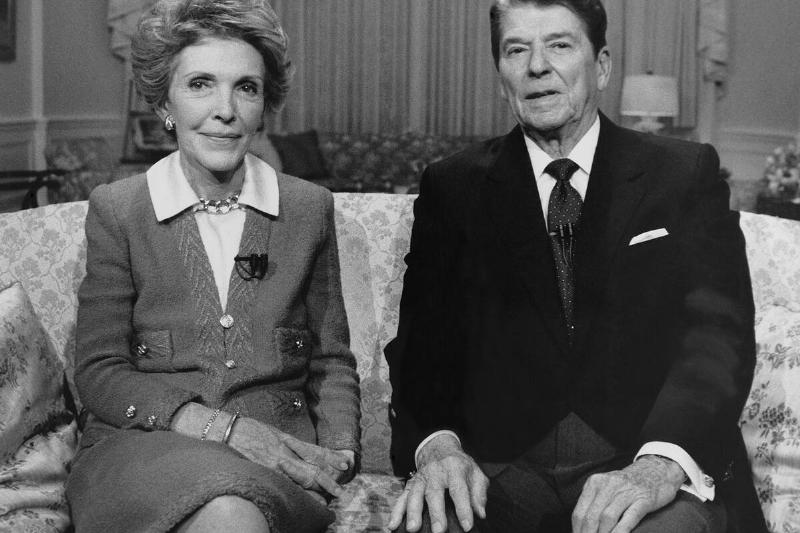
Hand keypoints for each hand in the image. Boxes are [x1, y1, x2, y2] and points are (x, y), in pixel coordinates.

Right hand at [227, 416, 343, 496]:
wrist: (225, 431)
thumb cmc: (246, 429)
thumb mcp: (271, 431)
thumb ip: (285, 441)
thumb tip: (300, 450)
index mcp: (286, 440)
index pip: (314, 451)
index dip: (331, 458)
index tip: (344, 464)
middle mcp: (284, 453)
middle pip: (312, 468)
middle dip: (328, 480)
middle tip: (341, 490)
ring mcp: (273, 465)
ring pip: (301, 479)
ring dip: (316, 489)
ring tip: (329, 499)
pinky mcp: (263, 474)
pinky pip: (284, 486)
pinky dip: (297, 494)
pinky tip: (306, 501)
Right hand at [388, 434, 488, 532]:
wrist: (439, 448)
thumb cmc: (460, 465)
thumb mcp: (475, 472)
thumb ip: (479, 492)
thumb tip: (480, 513)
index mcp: (455, 468)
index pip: (459, 490)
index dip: (464, 508)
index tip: (467, 526)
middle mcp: (435, 472)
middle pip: (434, 493)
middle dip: (436, 513)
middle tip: (439, 531)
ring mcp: (421, 478)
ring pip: (415, 495)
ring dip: (413, 512)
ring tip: (413, 529)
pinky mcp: (410, 484)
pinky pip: (402, 497)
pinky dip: (396, 511)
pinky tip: (392, 525)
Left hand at [572, 455, 685, 532]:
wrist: (656, 469)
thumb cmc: (627, 484)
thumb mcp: (605, 486)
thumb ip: (593, 502)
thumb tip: (582, 526)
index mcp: (595, 483)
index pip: (579, 512)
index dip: (578, 530)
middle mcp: (608, 485)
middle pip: (591, 517)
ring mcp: (626, 492)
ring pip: (607, 518)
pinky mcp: (643, 500)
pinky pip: (629, 519)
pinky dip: (620, 532)